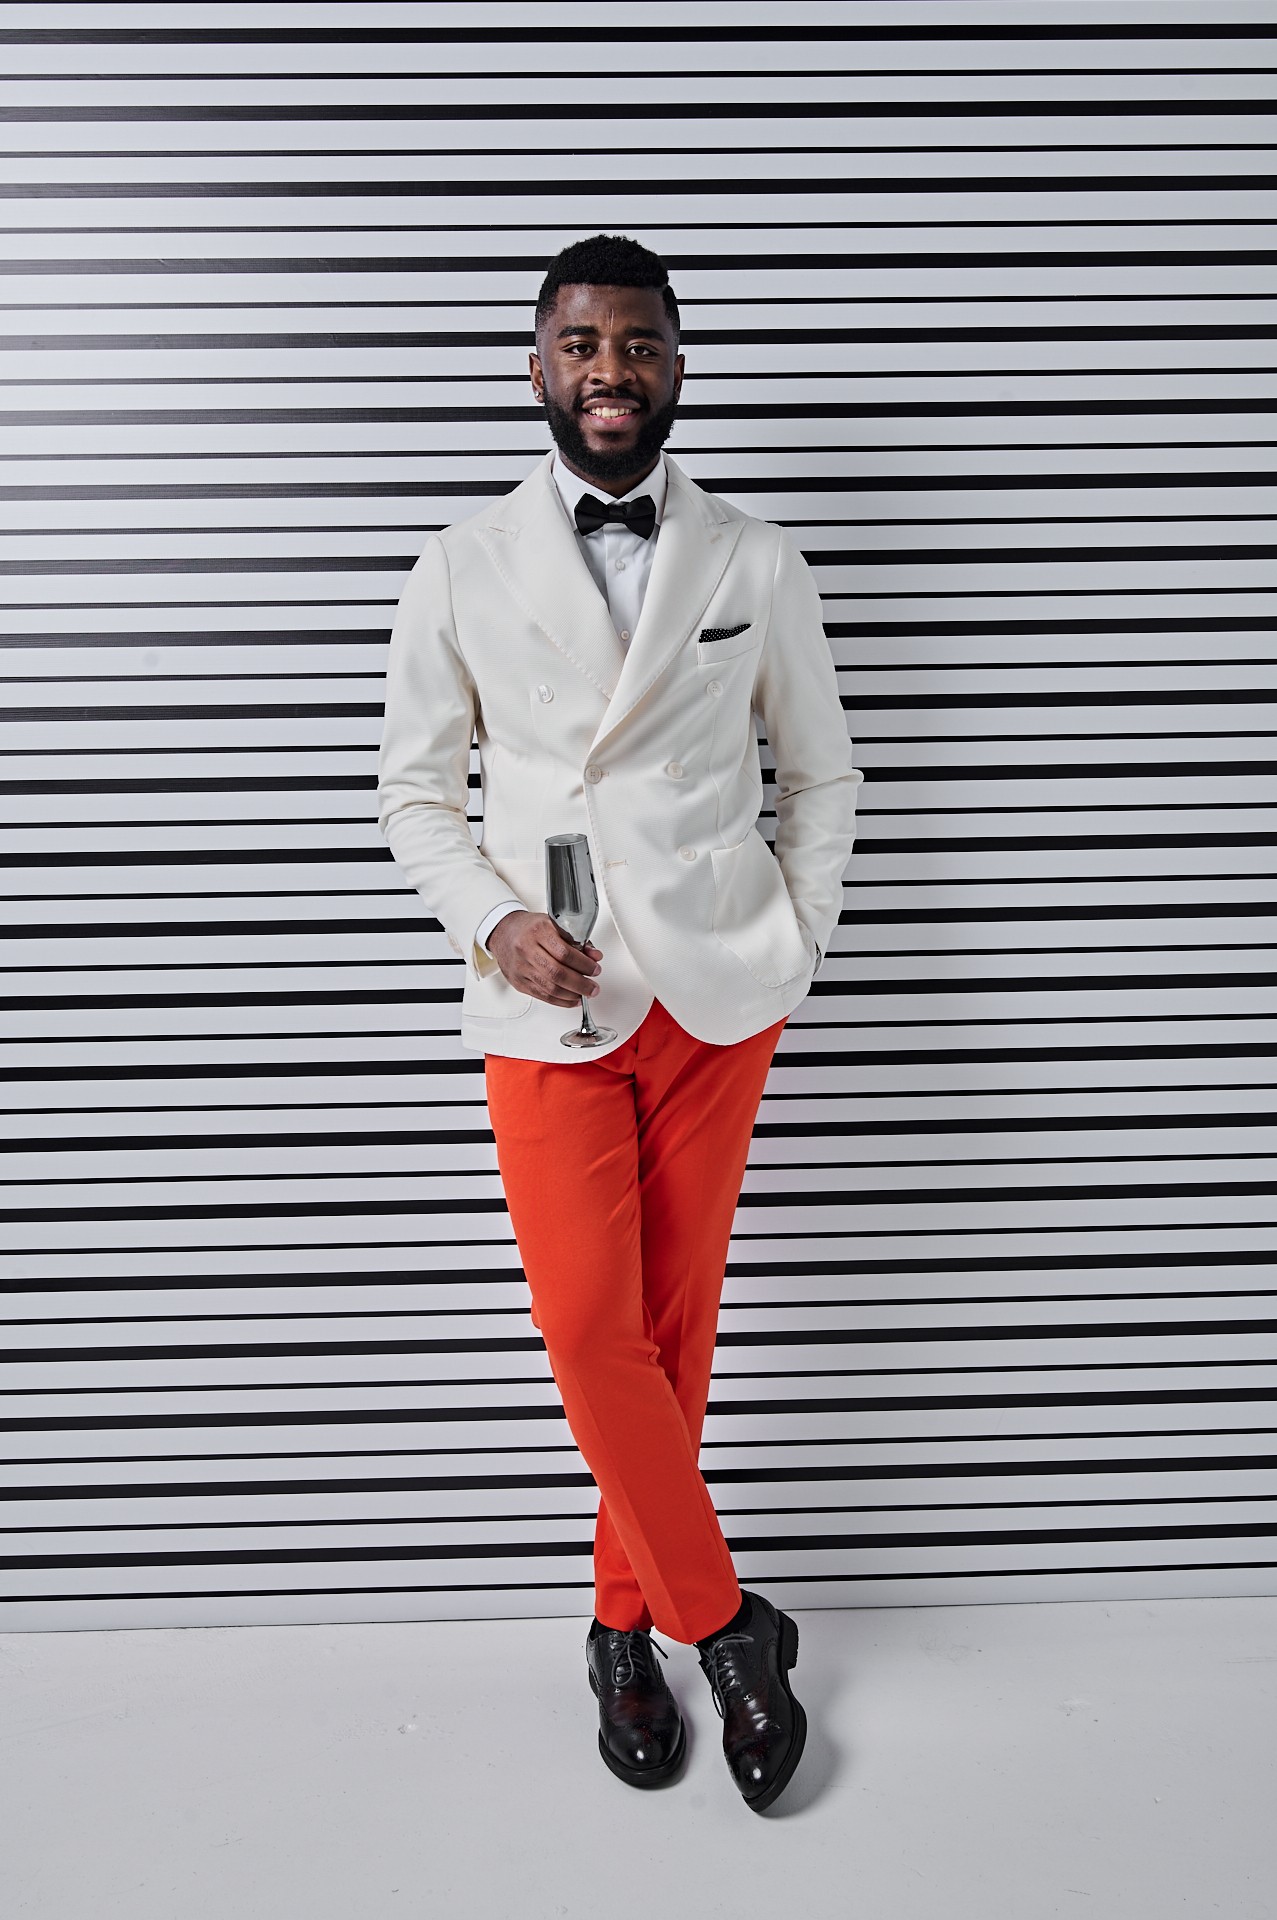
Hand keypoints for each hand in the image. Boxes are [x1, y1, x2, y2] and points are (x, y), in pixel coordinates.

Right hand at [487, 910, 602, 1008]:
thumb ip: (576, 940)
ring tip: (585, 994)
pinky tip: (572, 999)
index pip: (565, 953)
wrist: (503, 933)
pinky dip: (560, 1001)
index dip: (584, 964)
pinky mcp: (519, 982)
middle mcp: (527, 950)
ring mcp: (521, 968)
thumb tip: (595, 957)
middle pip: (558, 974)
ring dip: (572, 995)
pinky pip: (542, 996)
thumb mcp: (555, 925)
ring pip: (550, 988)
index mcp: (538, 932)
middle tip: (593, 988)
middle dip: (581, 984)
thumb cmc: (530, 928)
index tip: (595, 969)